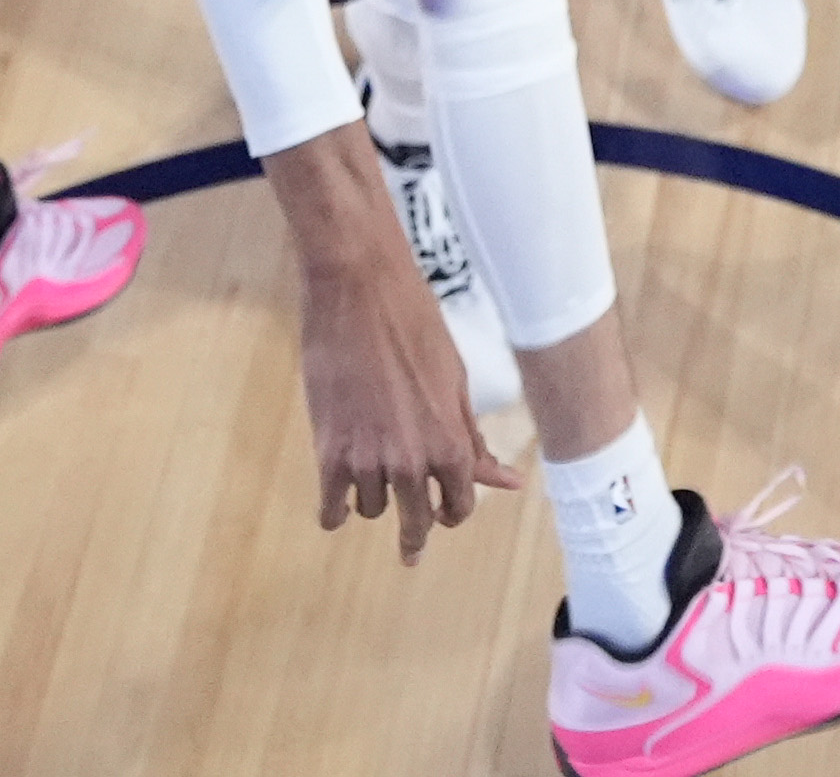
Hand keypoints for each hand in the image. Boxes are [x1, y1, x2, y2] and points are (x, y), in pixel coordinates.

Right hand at [300, 253, 515, 559]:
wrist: (357, 289)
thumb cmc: (414, 325)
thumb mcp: (454, 381)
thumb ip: (472, 438)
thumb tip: (510, 481)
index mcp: (451, 444)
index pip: (458, 506)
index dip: (452, 514)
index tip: (441, 513)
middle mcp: (412, 461)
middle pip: (414, 522)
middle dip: (414, 535)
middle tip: (411, 549)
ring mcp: (367, 458)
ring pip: (372, 509)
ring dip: (373, 502)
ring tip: (369, 481)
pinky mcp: (328, 449)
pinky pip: (331, 505)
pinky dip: (334, 511)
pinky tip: (335, 508)